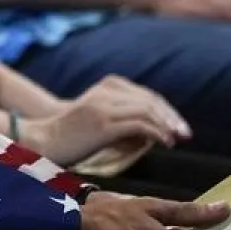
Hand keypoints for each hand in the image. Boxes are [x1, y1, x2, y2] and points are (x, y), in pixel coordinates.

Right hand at [32, 77, 190, 165]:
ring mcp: (104, 107)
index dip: (166, 110)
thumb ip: (122, 119)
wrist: (44, 141)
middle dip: (171, 116)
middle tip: (185, 133)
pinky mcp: (103, 124)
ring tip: (177, 139)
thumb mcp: (98, 117)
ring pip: (147, 110)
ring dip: (167, 125)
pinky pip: (139, 125)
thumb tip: (153, 133)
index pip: (146, 95)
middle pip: (150, 100)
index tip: (178, 125)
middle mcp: (106, 92)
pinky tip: (165, 143)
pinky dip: (157, 133)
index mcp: (106, 86)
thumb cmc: (71, 135)